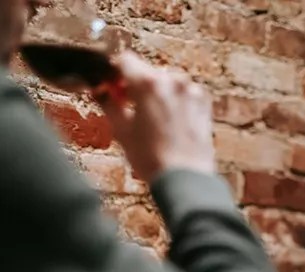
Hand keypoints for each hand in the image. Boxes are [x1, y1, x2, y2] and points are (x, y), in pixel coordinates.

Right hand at [98, 52, 215, 182]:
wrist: (185, 177)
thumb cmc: (152, 158)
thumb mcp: (121, 131)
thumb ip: (108, 104)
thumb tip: (100, 90)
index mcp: (149, 84)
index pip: (125, 60)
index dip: (115, 73)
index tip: (112, 86)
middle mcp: (173, 80)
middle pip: (147, 72)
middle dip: (136, 86)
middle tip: (129, 107)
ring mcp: (191, 90)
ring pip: (166, 82)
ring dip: (156, 94)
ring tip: (151, 120)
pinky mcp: (204, 102)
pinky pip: (183, 93)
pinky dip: (175, 101)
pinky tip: (170, 123)